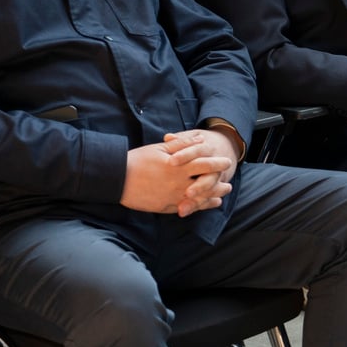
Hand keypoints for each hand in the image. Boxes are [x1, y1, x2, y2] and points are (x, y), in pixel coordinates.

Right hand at [120, 130, 235, 217]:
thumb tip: (199, 138)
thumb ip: (182, 144)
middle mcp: (178, 183)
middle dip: (218, 183)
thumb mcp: (160, 148)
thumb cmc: (138, 160)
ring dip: (212, 197)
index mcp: (178, 166)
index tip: (227, 161)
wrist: (117, 179)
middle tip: (228, 184)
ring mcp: (173, 196)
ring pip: (199, 198)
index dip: (218, 163)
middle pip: (206, 184)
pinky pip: (187, 207)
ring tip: (222, 196)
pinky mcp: (165, 207)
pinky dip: (199, 206)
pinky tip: (206, 205)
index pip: (205, 164)